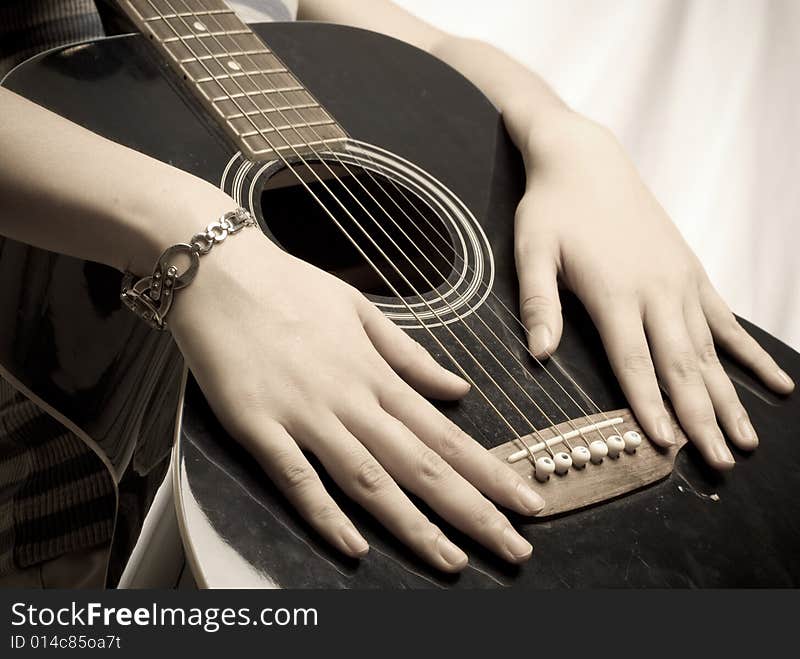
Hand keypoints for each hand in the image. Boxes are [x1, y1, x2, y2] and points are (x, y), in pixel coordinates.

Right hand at [168, 225, 544, 570]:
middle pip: (422, 465)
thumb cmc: (290, 286)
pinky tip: (353, 548)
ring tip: (453, 561)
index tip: (528, 500)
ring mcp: (306, 414)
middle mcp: (352, 399)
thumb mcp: (362, 311)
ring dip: (414, 525)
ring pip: (369, 480)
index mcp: (378, 374)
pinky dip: (325, 515)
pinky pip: (296, 478)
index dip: (492, 472)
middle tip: (516, 548)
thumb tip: (460, 387)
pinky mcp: (258, 425)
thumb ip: (411, 356)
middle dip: (474, 511)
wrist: (219, 268)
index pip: (447, 433)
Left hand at [514, 114, 794, 468]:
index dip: (652, 406)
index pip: (635, 362)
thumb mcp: (533, 249)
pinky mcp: (693, 273)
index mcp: (615, 293)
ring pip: (710, 352)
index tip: (668, 445)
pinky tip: (776, 382)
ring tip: (747, 440)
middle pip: (681, 366)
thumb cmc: (553, 208)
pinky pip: (727, 322)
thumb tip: (539, 354)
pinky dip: (750, 355)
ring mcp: (681, 283)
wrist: (587, 160)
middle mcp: (656, 291)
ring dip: (729, 398)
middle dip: (700, 418)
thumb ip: (538, 302)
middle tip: (719, 462)